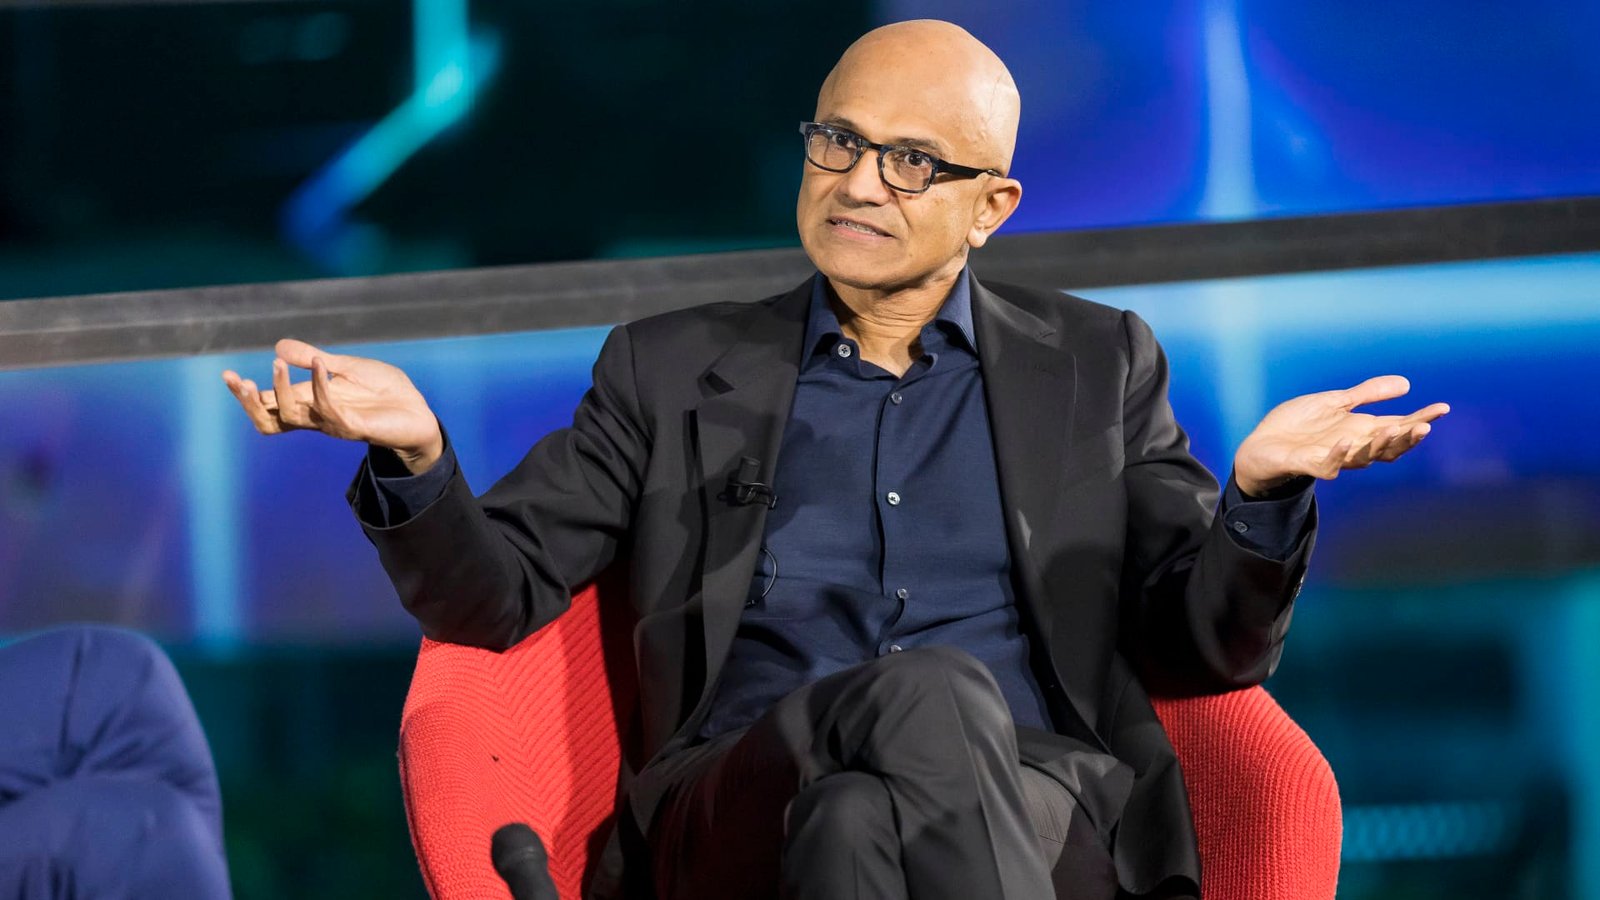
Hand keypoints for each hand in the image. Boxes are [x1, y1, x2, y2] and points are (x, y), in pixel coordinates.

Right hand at [221, 339, 443, 472]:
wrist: (418, 411)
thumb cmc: (383, 392)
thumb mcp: (345, 368)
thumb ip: (312, 358)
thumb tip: (278, 346)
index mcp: (309, 402)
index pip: (268, 405)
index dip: (244, 393)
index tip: (226, 374)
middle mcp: (315, 416)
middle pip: (270, 420)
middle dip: (249, 401)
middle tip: (236, 380)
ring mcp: (333, 423)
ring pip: (292, 416)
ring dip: (281, 388)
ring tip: (276, 363)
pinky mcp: (354, 425)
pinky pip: (328, 408)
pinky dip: (320, 384)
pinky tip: (320, 364)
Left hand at [1233, 375, 1448, 496]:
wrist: (1260, 446)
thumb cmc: (1297, 426)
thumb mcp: (1335, 403)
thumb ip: (1367, 394)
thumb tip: (1406, 384)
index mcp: (1360, 431)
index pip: (1397, 426)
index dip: (1419, 419)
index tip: (1442, 408)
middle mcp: (1351, 447)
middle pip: (1387, 447)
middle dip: (1406, 438)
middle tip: (1425, 427)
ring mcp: (1331, 457)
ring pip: (1362, 458)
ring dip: (1379, 445)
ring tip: (1396, 429)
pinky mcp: (1307, 464)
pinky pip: (1326, 465)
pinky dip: (1337, 455)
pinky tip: (1346, 442)